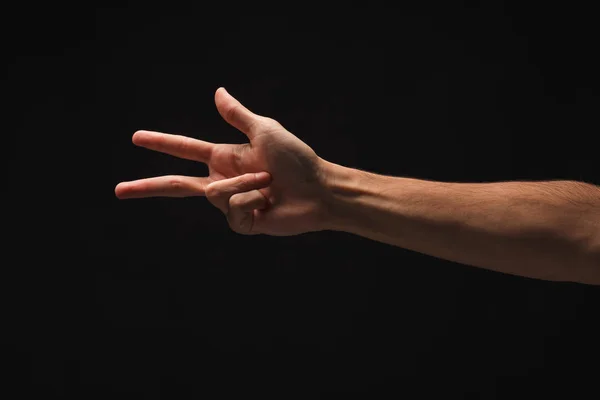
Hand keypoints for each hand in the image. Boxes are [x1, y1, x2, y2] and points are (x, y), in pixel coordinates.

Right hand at [115, 87, 330, 235]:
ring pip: (215, 193)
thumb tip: (216, 92)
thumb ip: (238, 115)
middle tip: (118, 190)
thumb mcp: (265, 131)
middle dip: (147, 187)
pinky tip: (267, 202)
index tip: (136, 138)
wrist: (318, 190)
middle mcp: (223, 180)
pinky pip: (231, 211)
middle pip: (177, 185)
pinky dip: (250, 201)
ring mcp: (232, 204)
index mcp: (224, 157)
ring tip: (268, 181)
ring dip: (243, 183)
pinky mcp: (242, 223)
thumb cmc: (297, 159)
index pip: (184, 150)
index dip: (161, 143)